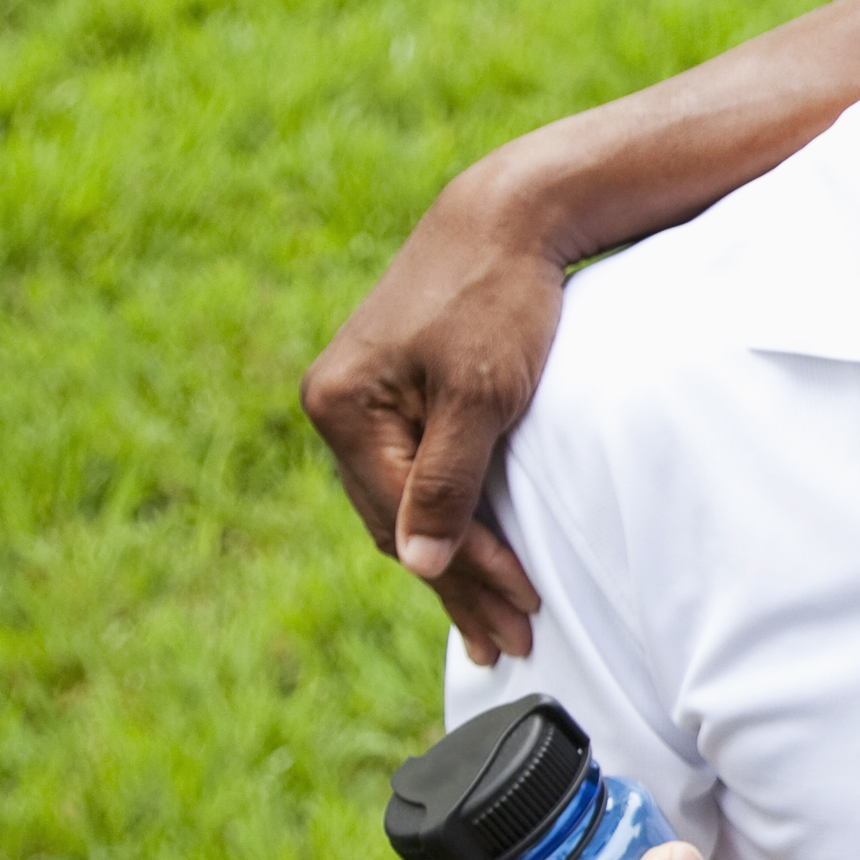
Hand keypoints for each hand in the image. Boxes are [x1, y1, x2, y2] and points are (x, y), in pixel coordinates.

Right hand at [301, 167, 565, 660]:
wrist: (506, 216)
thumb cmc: (499, 297)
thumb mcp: (483, 395)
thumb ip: (449, 480)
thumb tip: (419, 564)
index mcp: (344, 406)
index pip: (407, 519)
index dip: (468, 574)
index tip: (523, 616)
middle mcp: (335, 406)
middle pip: (398, 523)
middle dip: (459, 585)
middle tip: (513, 642)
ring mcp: (358, 399)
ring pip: (403, 505)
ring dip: (451, 561)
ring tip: (496, 623)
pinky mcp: (388, 391)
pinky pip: (411, 474)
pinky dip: (444, 516)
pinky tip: (466, 554)